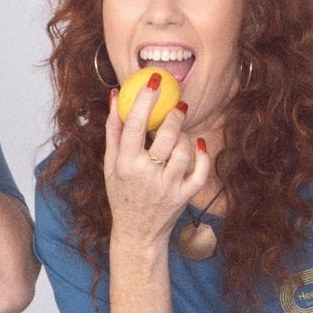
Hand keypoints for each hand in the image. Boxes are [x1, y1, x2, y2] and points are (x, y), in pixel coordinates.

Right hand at [104, 87, 212, 251]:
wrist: (137, 233)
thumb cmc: (122, 193)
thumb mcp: (111, 164)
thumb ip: (113, 130)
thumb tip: (115, 95)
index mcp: (125, 165)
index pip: (135, 125)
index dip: (145, 99)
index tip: (155, 79)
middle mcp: (146, 176)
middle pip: (165, 135)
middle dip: (173, 115)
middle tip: (177, 105)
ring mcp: (167, 188)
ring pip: (183, 150)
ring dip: (183, 136)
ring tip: (178, 133)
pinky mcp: (184, 197)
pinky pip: (200, 171)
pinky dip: (202, 156)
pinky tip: (199, 145)